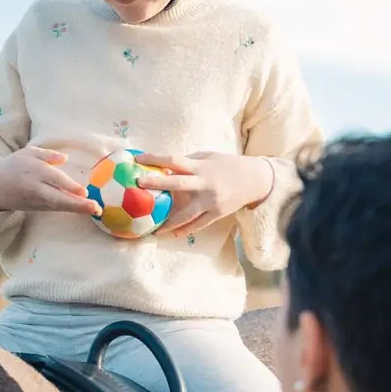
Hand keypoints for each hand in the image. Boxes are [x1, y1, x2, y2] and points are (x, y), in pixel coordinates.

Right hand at [0, 146, 100, 216]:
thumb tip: (64, 158)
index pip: (54, 179)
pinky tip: (82, 209)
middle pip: (58, 198)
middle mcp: (36, 188)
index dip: (69, 186)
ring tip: (94, 210)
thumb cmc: (14, 166)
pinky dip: (69, 210)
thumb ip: (47, 155)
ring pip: (58, 206)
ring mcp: (36, 201)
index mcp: (34, 170)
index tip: (84, 192)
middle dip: (77, 204)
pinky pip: (54, 209)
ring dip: (77, 209)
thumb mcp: (28, 153)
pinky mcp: (37, 208)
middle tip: (95, 208)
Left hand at [136, 152, 273, 236]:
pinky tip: (172, 234)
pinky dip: (185, 229)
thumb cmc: (227, 165)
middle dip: (157, 184)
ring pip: (186, 213)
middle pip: (177, 184)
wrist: (254, 180)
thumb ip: (188, 162)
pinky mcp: (217, 214)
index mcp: (201, 167)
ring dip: (168, 221)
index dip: (155, 159)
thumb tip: (163, 166)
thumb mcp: (208, 157)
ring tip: (153, 229)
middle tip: (137, 186)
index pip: (174, 160)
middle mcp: (205, 184)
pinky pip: (198, 224)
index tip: (138, 159)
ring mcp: (211, 201)